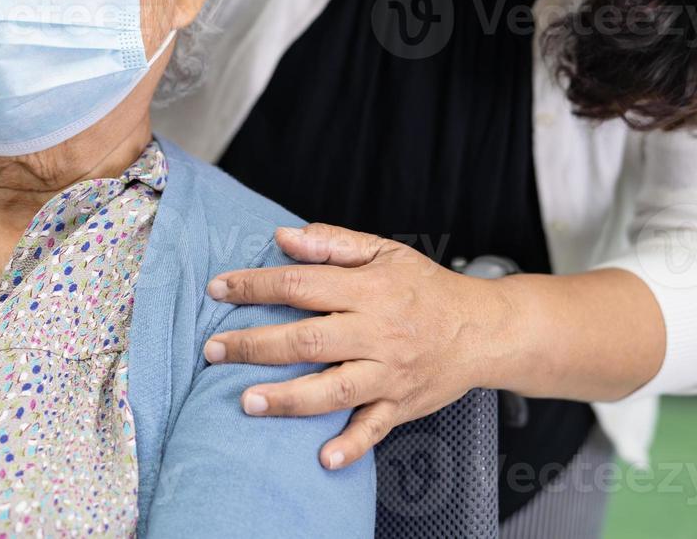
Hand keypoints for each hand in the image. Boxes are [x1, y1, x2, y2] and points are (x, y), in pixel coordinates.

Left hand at [201, 223, 512, 470]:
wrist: (483, 329)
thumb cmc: (426, 288)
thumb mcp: (385, 251)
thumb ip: (332, 243)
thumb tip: (283, 238)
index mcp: (369, 290)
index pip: (301, 284)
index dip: (256, 285)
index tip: (218, 289)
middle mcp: (378, 333)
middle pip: (309, 339)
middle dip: (256, 345)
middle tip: (213, 349)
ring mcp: (390, 373)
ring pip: (334, 389)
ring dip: (288, 398)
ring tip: (246, 402)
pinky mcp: (401, 405)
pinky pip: (374, 429)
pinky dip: (351, 445)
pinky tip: (323, 457)